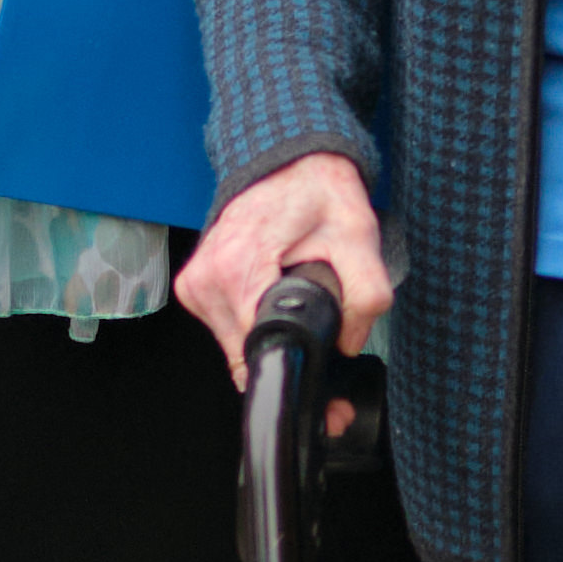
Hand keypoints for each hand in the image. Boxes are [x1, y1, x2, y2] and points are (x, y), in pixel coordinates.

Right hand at [178, 152, 392, 410]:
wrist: (289, 159)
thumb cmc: (318, 190)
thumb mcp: (359, 235)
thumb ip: (367, 293)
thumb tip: (350, 342)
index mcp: (237, 266)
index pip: (255, 351)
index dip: (297, 377)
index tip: (328, 402)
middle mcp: (206, 277)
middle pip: (243, 357)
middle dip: (288, 374)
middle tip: (333, 389)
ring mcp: (196, 282)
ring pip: (234, 348)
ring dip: (270, 354)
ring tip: (315, 346)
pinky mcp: (197, 285)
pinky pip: (227, 329)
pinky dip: (255, 331)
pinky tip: (283, 319)